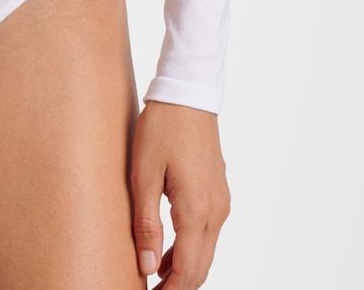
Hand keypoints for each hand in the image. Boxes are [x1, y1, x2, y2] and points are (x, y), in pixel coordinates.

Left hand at [129, 100, 231, 287]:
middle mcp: (216, 211)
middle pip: (200, 267)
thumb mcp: (143, 174)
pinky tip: (166, 250)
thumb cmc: (162, 127)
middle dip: (177, 285)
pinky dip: (189, 248)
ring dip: (182, 268)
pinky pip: (206, 232)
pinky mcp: (217, 191)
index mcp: (197, 210)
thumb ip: (146, 223)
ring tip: (152, 276)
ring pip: (204, 251)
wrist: (188, 92)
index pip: (188, 270)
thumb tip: (147, 267)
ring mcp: (220, 201)